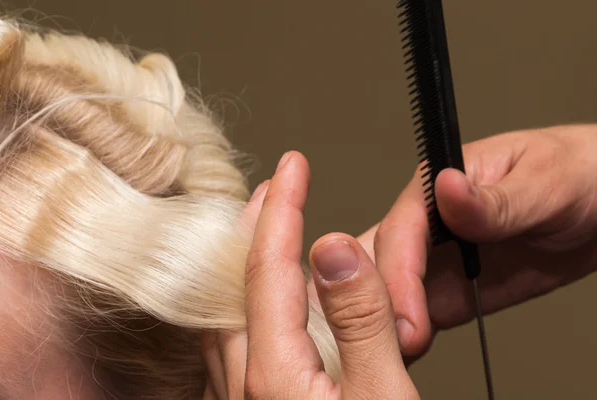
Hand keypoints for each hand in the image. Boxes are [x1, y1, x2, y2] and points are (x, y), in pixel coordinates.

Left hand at [201, 152, 418, 398]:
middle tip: (270, 191)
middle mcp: (244, 386)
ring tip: (267, 236)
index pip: (268, 267)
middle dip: (255, 229)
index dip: (282, 208)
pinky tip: (263, 310)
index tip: (292, 166)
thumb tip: (334, 248)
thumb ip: (360, 322)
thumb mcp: (384, 396)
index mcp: (274, 373)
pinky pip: (234, 349)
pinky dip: (247, 308)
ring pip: (228, 316)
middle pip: (236, 285)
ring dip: (248, 267)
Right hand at [358, 124, 596, 361]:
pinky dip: (406, 335)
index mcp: (440, 185)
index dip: (398, 273)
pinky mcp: (450, 289)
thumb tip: (446, 188)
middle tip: (393, 346)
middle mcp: (429, 222)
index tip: (406, 316)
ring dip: (385, 323)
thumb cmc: (576, 174)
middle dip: (379, 302)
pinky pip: (419, 313)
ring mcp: (437, 258)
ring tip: (392, 357)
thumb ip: (494, 200)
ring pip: (390, 289)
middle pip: (381, 261)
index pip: (403, 228)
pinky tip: (404, 354)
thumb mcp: (544, 182)